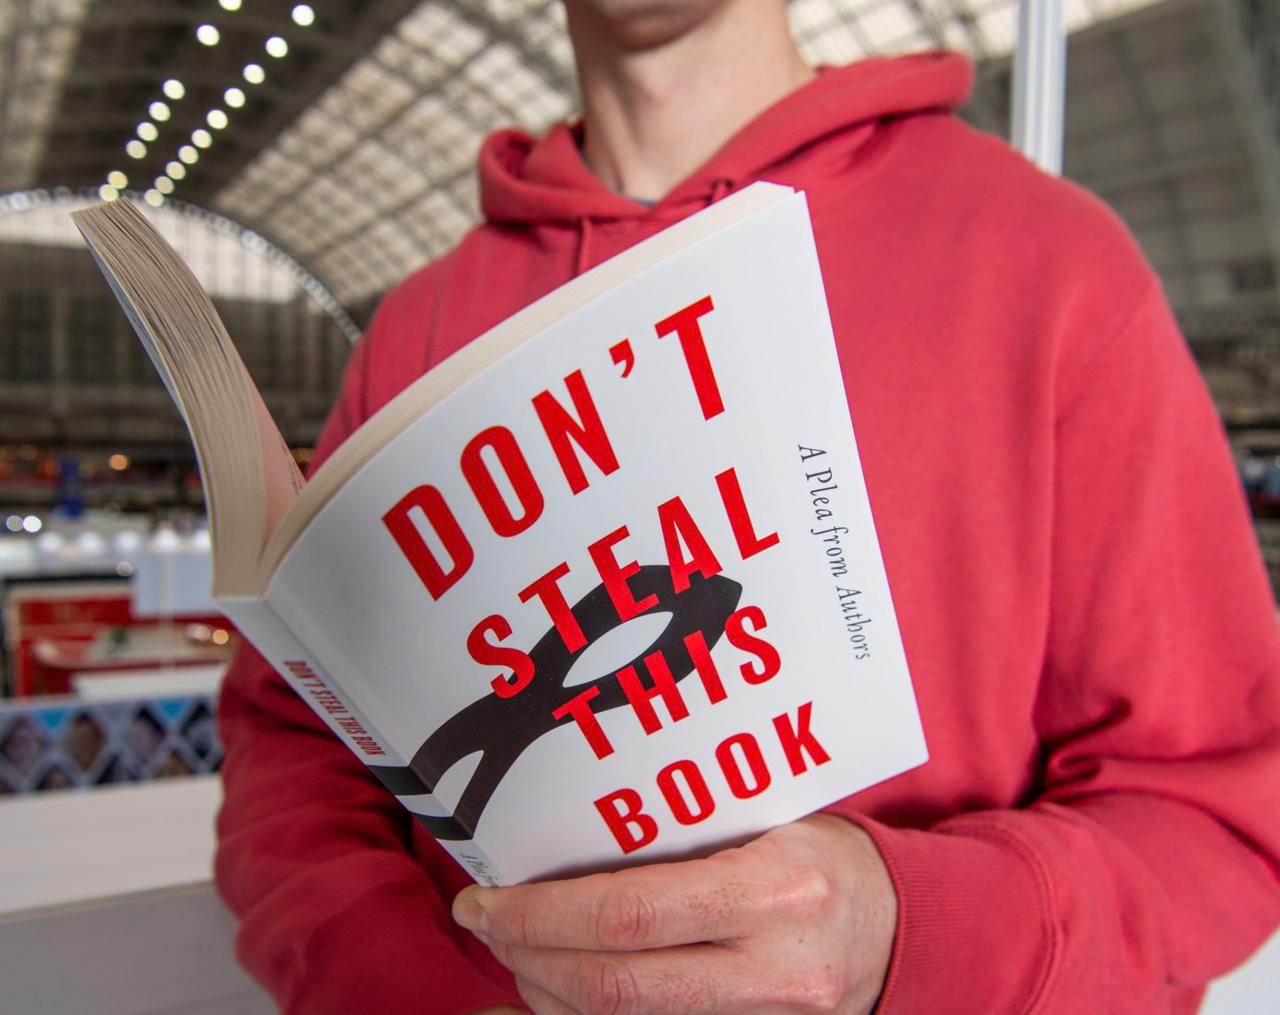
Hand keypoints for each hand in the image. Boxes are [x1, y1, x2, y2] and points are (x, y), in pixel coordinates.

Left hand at [453, 814, 896, 1013]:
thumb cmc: (823, 855)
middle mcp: (768, 969)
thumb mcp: (765, 819)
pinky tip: (558, 993)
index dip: (540, 914)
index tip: (486, 901)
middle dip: (528, 960)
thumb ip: (681, 837)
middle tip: (485, 927)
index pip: (630, 913)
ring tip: (518, 955)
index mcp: (771, 892)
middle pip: (615, 988)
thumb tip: (572, 837)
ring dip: (550, 996)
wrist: (902, 926)